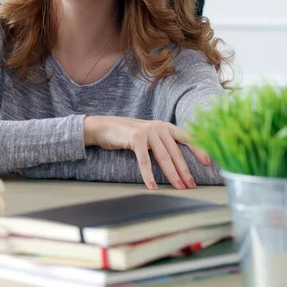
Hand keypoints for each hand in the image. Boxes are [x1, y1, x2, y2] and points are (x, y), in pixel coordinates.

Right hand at [83, 116, 210, 190]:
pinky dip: (149, 175)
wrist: (105, 127)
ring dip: (172, 174)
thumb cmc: (128, 135)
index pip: (187, 137)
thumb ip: (163, 143)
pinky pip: (144, 160)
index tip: (208, 162)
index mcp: (165, 126)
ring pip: (163, 157)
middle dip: (185, 170)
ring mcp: (147, 131)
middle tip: (192, 186)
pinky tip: (153, 186)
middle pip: (176, 152)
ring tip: (179, 188)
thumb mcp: (150, 136)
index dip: (198, 149)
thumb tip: (179, 162)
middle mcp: (159, 126)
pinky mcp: (135, 137)